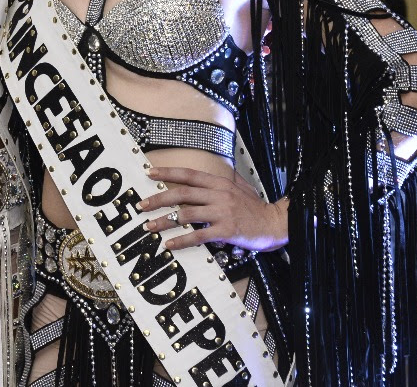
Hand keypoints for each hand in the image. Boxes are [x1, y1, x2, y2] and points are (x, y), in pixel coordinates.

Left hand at [137, 166, 288, 251]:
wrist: (275, 223)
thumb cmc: (255, 207)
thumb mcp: (239, 187)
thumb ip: (220, 182)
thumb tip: (203, 177)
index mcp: (219, 183)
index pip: (189, 174)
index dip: (168, 173)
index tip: (149, 173)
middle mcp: (219, 195)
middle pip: (182, 194)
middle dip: (158, 199)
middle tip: (142, 205)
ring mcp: (222, 213)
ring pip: (186, 215)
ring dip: (165, 221)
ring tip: (150, 226)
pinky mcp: (226, 231)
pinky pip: (199, 236)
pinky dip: (182, 240)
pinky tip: (170, 244)